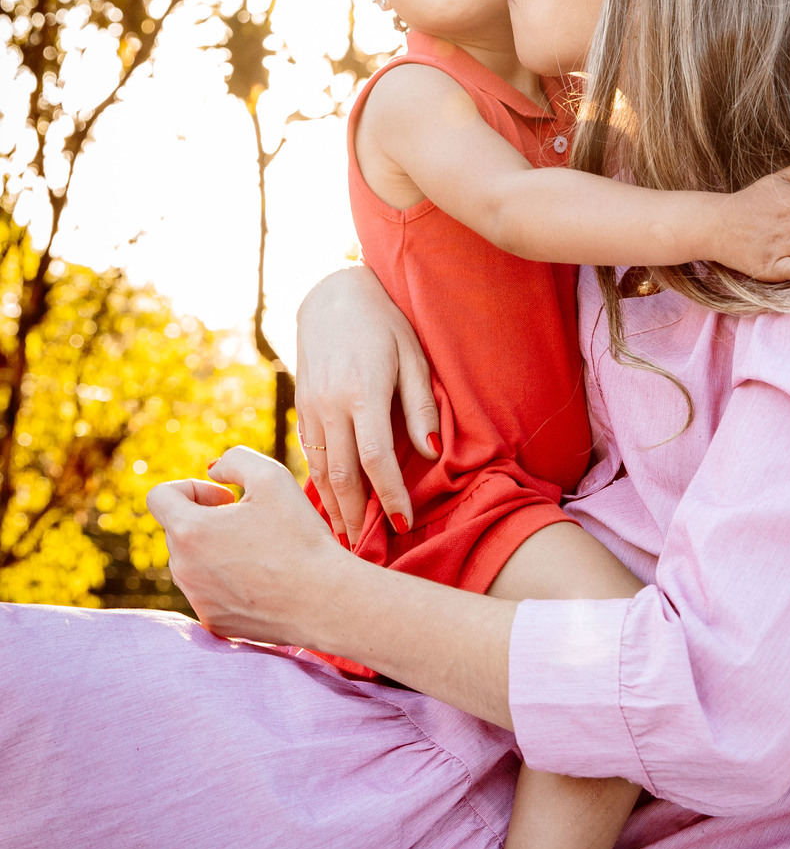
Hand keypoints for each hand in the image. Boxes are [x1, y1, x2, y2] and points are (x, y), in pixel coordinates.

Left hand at [147, 447, 342, 645]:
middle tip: (251, 522)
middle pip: (178, 530)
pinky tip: (262, 578)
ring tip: (260, 551)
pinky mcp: (212, 622)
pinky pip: (207, 591)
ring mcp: (196, 600)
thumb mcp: (272, 476)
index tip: (226, 498)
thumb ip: (233, 459)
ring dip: (215, 549)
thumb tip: (212, 472)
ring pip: (192, 561)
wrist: (325, 599)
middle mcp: (183, 568)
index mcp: (190, 530)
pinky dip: (226, 580)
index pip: (159, 496)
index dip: (192, 488)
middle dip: (207, 519)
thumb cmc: (300, 535)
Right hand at [294, 266, 440, 543]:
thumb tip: (430, 452)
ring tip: (346, 540)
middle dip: (355, 515)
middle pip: (340, 474)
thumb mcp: (413, 356)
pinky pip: (309, 454)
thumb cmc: (384, 325)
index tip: (403, 523)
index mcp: (362, 393)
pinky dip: (318, 485)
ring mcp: (310, 407)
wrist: (332, 297)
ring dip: (333, 508)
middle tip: (367, 551)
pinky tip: (329, 506)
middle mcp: (330, 405)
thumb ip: (421, 406)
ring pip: (318, 469)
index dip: (389, 495)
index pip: (375, 459)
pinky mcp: (300, 406)